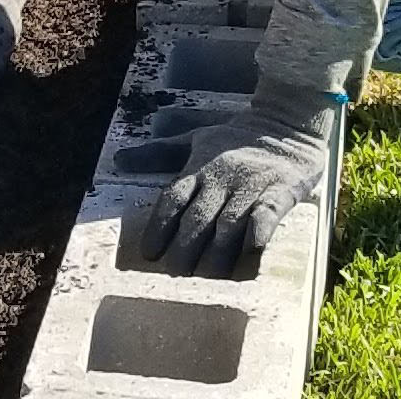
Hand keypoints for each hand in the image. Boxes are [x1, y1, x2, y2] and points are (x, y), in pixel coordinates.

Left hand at [140, 79, 337, 275]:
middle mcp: (220, 179)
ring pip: (230, 221)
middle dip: (186, 246)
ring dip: (219, 249)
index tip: (149, 254)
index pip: (173, 199)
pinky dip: (260, 229)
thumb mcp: (192, 140)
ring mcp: (250, 186)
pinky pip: (268, 212)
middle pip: (199, 216)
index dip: (160, 226)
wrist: (283, 124)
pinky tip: (253, 248)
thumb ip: (157, 154)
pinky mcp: (280, 191)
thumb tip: (117, 160)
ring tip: (209, 276)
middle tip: (176, 274)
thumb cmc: (232, 139)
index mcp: (198, 168)